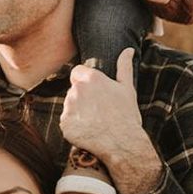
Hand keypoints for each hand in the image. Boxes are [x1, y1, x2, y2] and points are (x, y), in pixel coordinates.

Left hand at [60, 49, 162, 193]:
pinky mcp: (64, 124)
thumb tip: (128, 49)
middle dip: (82, 98)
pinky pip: (67, 123)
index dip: (84, 81)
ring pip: (69, 106)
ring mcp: (69, 107)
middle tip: (98, 111)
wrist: (122, 144)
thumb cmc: (126, 116)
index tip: (94, 93)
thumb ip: (124, 66)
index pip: (77, 72)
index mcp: (91, 78)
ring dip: (78, 112)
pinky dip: (75, 127)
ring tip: (95, 122)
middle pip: (73, 90)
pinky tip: (88, 132)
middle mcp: (77, 90)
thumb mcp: (128, 89)